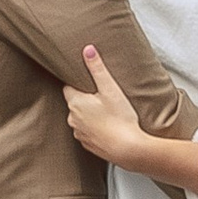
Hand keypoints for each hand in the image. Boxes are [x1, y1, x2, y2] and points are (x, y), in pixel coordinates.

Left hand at [62, 43, 144, 166]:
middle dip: (85, 98)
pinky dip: (94, 128)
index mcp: (75, 103)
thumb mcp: (110, 89)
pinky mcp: (87, 145)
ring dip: (89, 114)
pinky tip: (107, 126)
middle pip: (74, 102)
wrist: (129, 149)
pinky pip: (87, 131)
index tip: (86, 80)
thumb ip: (97, 68)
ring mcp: (79, 133)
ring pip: (80, 118)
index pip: (68, 87)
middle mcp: (72, 119)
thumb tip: (87, 49)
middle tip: (101, 95)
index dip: (77, 82)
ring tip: (106, 111)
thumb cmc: (120, 118)